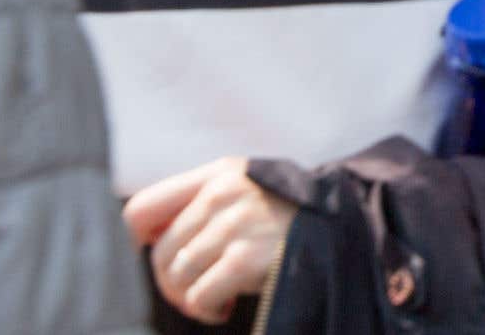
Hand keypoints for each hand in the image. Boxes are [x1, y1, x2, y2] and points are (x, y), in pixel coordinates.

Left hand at [124, 160, 297, 325]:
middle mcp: (223, 194)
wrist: (348, 223)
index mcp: (219, 173)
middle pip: (161, 252)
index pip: (142, 208)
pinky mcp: (248, 258)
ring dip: (189, 299)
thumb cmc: (289, 214)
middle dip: (172, 282)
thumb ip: (201, 201)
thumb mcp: (247, 189)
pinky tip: (225, 306)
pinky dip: (206, 309)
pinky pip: (200, 295)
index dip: (135, 242)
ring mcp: (237, 225)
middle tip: (196, 291)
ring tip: (212, 299)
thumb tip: (144, 238)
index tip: (155, 257)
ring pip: (177, 276)